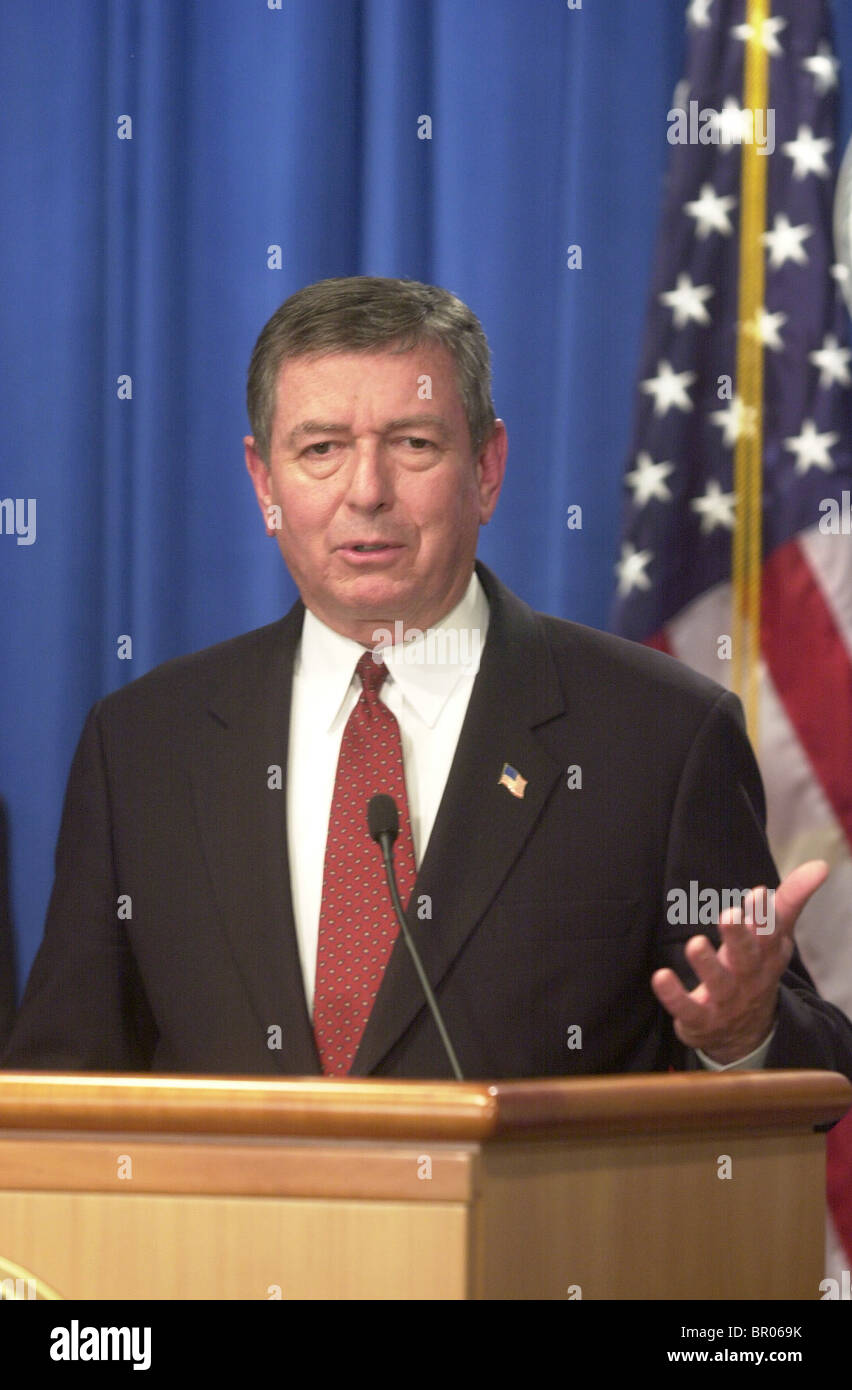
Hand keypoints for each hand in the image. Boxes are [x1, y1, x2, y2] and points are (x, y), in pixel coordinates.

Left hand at [651, 860, 828, 1064]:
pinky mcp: (701, 1020)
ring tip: (695, 943)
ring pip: (718, 984)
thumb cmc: (756, 969)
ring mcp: (726, 1002)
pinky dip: (674, 996)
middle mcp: (749, 979)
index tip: (758, 893)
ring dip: (706, 964)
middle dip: (739, 937)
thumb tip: (820, 866)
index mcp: (767, 956)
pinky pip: (688, 1009)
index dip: (764, 917)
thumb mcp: (774, 938)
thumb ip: (789, 901)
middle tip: (729, 914)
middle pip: (747, 959)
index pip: (770, 936)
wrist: (745, 1034)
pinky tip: (660, 977)